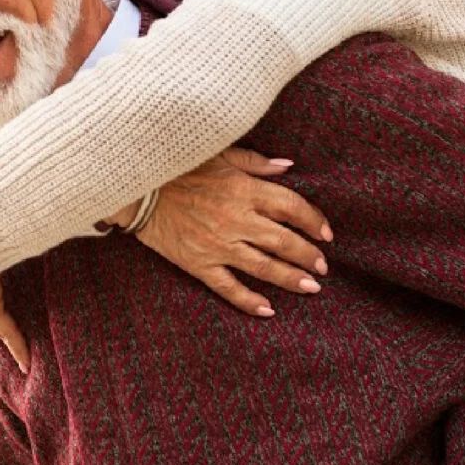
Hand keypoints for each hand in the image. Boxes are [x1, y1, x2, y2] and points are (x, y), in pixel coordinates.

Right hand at [136, 147, 332, 316]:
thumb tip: (288, 166)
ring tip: (312, 287)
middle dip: (308, 254)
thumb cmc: (180, 166)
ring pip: (263, 267)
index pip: (290, 206)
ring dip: (291, 278)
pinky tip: (268, 310)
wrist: (138, 186)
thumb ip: (255, 162)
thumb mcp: (219, 154)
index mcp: (243, 189)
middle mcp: (236, 219)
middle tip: (323, 266)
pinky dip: (249, 301)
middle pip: (283, 240)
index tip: (326, 233)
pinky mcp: (198, 263)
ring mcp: (217, 244)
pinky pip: (228, 287)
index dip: (313, 220)